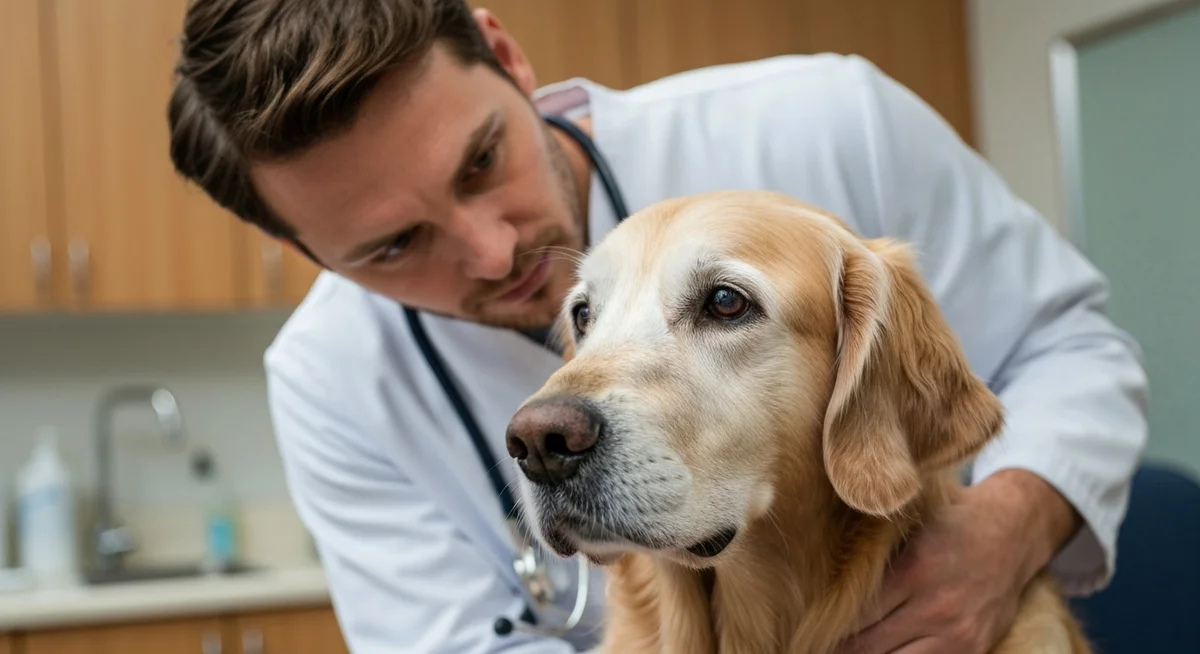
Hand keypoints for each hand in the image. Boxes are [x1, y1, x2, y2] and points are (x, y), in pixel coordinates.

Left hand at [835, 469, 1080, 653]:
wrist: (1011, 534)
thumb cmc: (948, 526)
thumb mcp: (907, 530)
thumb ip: (871, 559)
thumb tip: (819, 582)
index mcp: (914, 570)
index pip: (856, 614)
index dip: (827, 628)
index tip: (807, 630)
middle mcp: (937, 607)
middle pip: (870, 646)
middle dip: (840, 650)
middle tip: (814, 647)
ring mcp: (958, 633)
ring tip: (844, 652)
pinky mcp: (974, 649)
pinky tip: (881, 651)